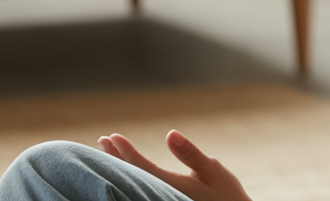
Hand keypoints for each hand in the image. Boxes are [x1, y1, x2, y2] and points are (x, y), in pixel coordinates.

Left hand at [98, 131, 252, 200]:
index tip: (112, 137)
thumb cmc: (227, 195)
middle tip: (102, 142)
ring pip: (135, 185)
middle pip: (132, 176)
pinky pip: (142, 191)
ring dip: (121, 167)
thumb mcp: (212, 170)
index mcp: (173, 186)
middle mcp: (163, 197)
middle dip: (116, 158)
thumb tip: (170, 134)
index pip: (142, 167)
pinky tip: (126, 171)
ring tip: (108, 153)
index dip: (125, 152)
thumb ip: (190, 154)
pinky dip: (132, 177)